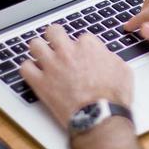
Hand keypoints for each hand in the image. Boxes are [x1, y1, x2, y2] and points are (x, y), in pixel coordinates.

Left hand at [18, 24, 132, 129]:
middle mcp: (68, 52)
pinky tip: (34, 72)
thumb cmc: (112, 97)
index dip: (82, 46)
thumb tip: (106, 57)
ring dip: (38, 49)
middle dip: (55, 36)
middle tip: (56, 43)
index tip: (82, 54)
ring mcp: (52, 66)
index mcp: (88, 47)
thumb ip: (111, 58)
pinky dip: (28, 69)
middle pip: (54, 31)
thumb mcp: (123, 71)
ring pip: (35, 45)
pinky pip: (25, 68)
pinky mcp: (40, 83)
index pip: (81, 37)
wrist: (100, 117)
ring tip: (41, 54)